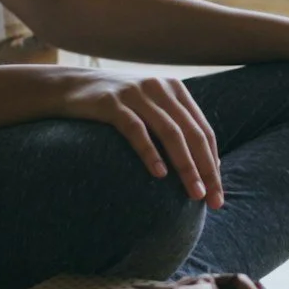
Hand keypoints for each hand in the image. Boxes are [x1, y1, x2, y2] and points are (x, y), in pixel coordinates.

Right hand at [58, 72, 224, 207]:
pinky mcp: (112, 103)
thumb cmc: (116, 106)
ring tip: (194, 193)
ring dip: (186, 166)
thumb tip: (206, 164)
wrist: (70, 87)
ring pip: (170, 133)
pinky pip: (136, 130)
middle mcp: (160, 88)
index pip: (203, 131)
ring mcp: (137, 93)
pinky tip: (159, 174)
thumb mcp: (150, 108)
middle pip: (192, 133)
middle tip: (212, 200)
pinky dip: (150, 152)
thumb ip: (175, 127)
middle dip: (206, 169)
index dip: (213, 162)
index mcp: (175, 91)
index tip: (218, 192)